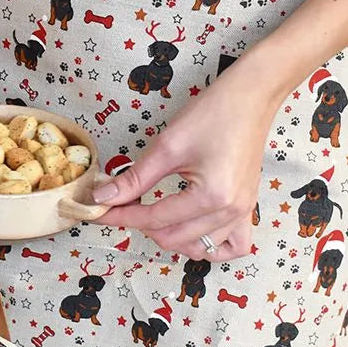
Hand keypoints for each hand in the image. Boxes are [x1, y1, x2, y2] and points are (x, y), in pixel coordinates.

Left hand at [93, 61, 281, 260]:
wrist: (249, 98)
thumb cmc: (212, 114)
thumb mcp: (167, 146)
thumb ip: (135, 178)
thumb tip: (104, 196)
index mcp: (211, 196)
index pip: (155, 219)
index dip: (122, 216)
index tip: (98, 212)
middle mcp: (231, 211)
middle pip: (174, 238)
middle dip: (142, 226)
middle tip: (123, 205)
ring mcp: (243, 213)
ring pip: (200, 248)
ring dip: (171, 237)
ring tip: (153, 214)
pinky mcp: (248, 208)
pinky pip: (233, 246)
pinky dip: (210, 246)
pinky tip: (192, 230)